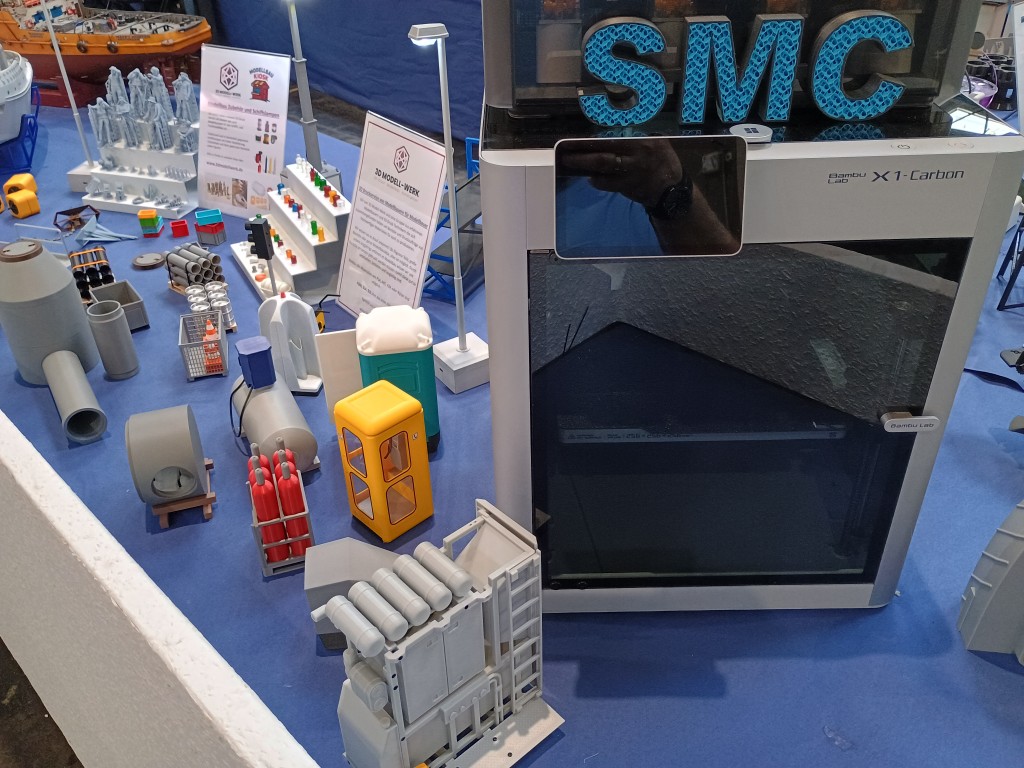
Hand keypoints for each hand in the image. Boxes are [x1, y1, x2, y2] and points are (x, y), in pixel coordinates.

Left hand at [558, 140, 683, 206]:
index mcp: (643, 140)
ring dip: (584, 164)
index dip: (595, 137)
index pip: (614, 135)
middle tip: (567, 149)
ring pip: (603, 167)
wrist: (672, 189)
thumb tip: (610, 131)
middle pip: (604, 151)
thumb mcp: (656, 143)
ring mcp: (632, 171)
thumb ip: (636, 136)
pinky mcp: (628, 186)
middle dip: (583, 150)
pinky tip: (590, 178)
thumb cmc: (661, 161)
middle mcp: (637, 154)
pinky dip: (596, 180)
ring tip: (571, 161)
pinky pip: (608, 183)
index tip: (580, 136)